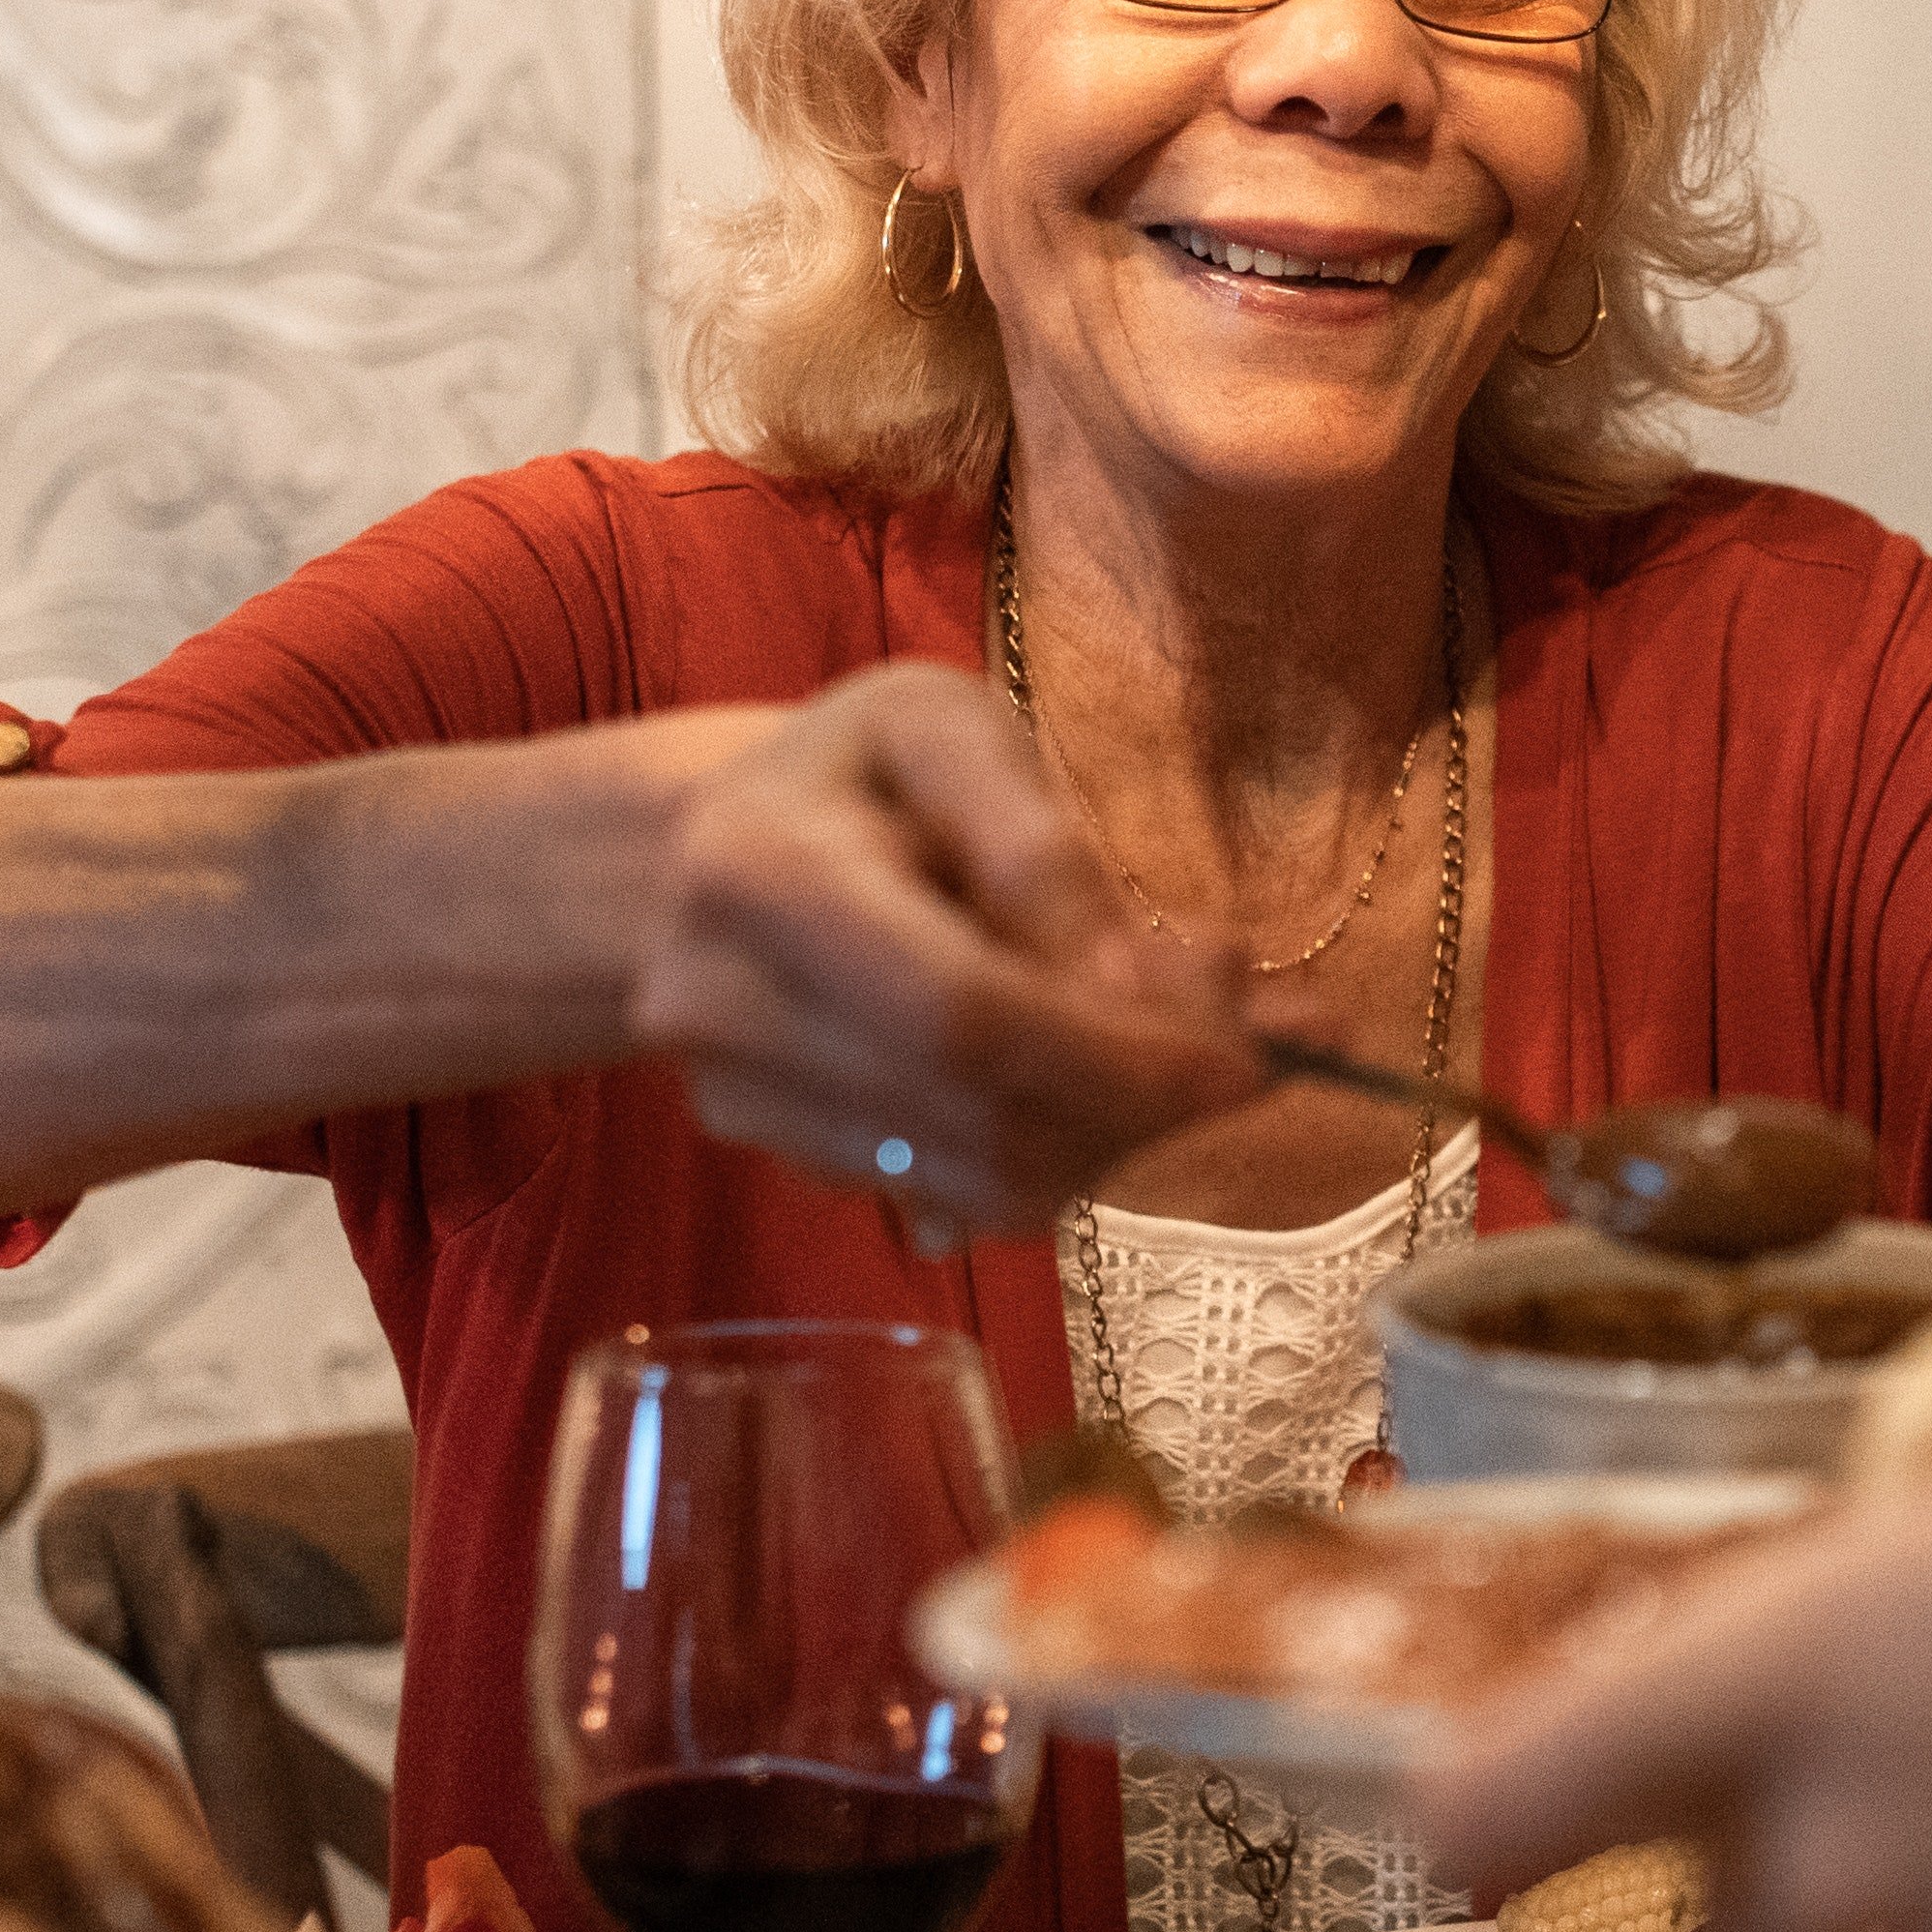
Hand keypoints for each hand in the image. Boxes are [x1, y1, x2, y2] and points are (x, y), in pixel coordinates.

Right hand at [629, 665, 1255, 1232]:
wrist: (691, 851)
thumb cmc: (849, 770)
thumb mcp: (945, 732)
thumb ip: (1042, 849)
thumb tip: (1147, 994)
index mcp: (764, 873)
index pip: (959, 1015)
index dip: (1112, 1055)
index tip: (1240, 1064)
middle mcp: (725, 1009)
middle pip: (978, 1120)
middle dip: (1136, 1103)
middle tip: (1237, 1049)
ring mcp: (740, 1102)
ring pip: (979, 1185)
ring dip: (1110, 1136)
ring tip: (1160, 1043)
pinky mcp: (778, 1159)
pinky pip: (955, 1200)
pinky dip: (1053, 1155)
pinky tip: (1080, 1074)